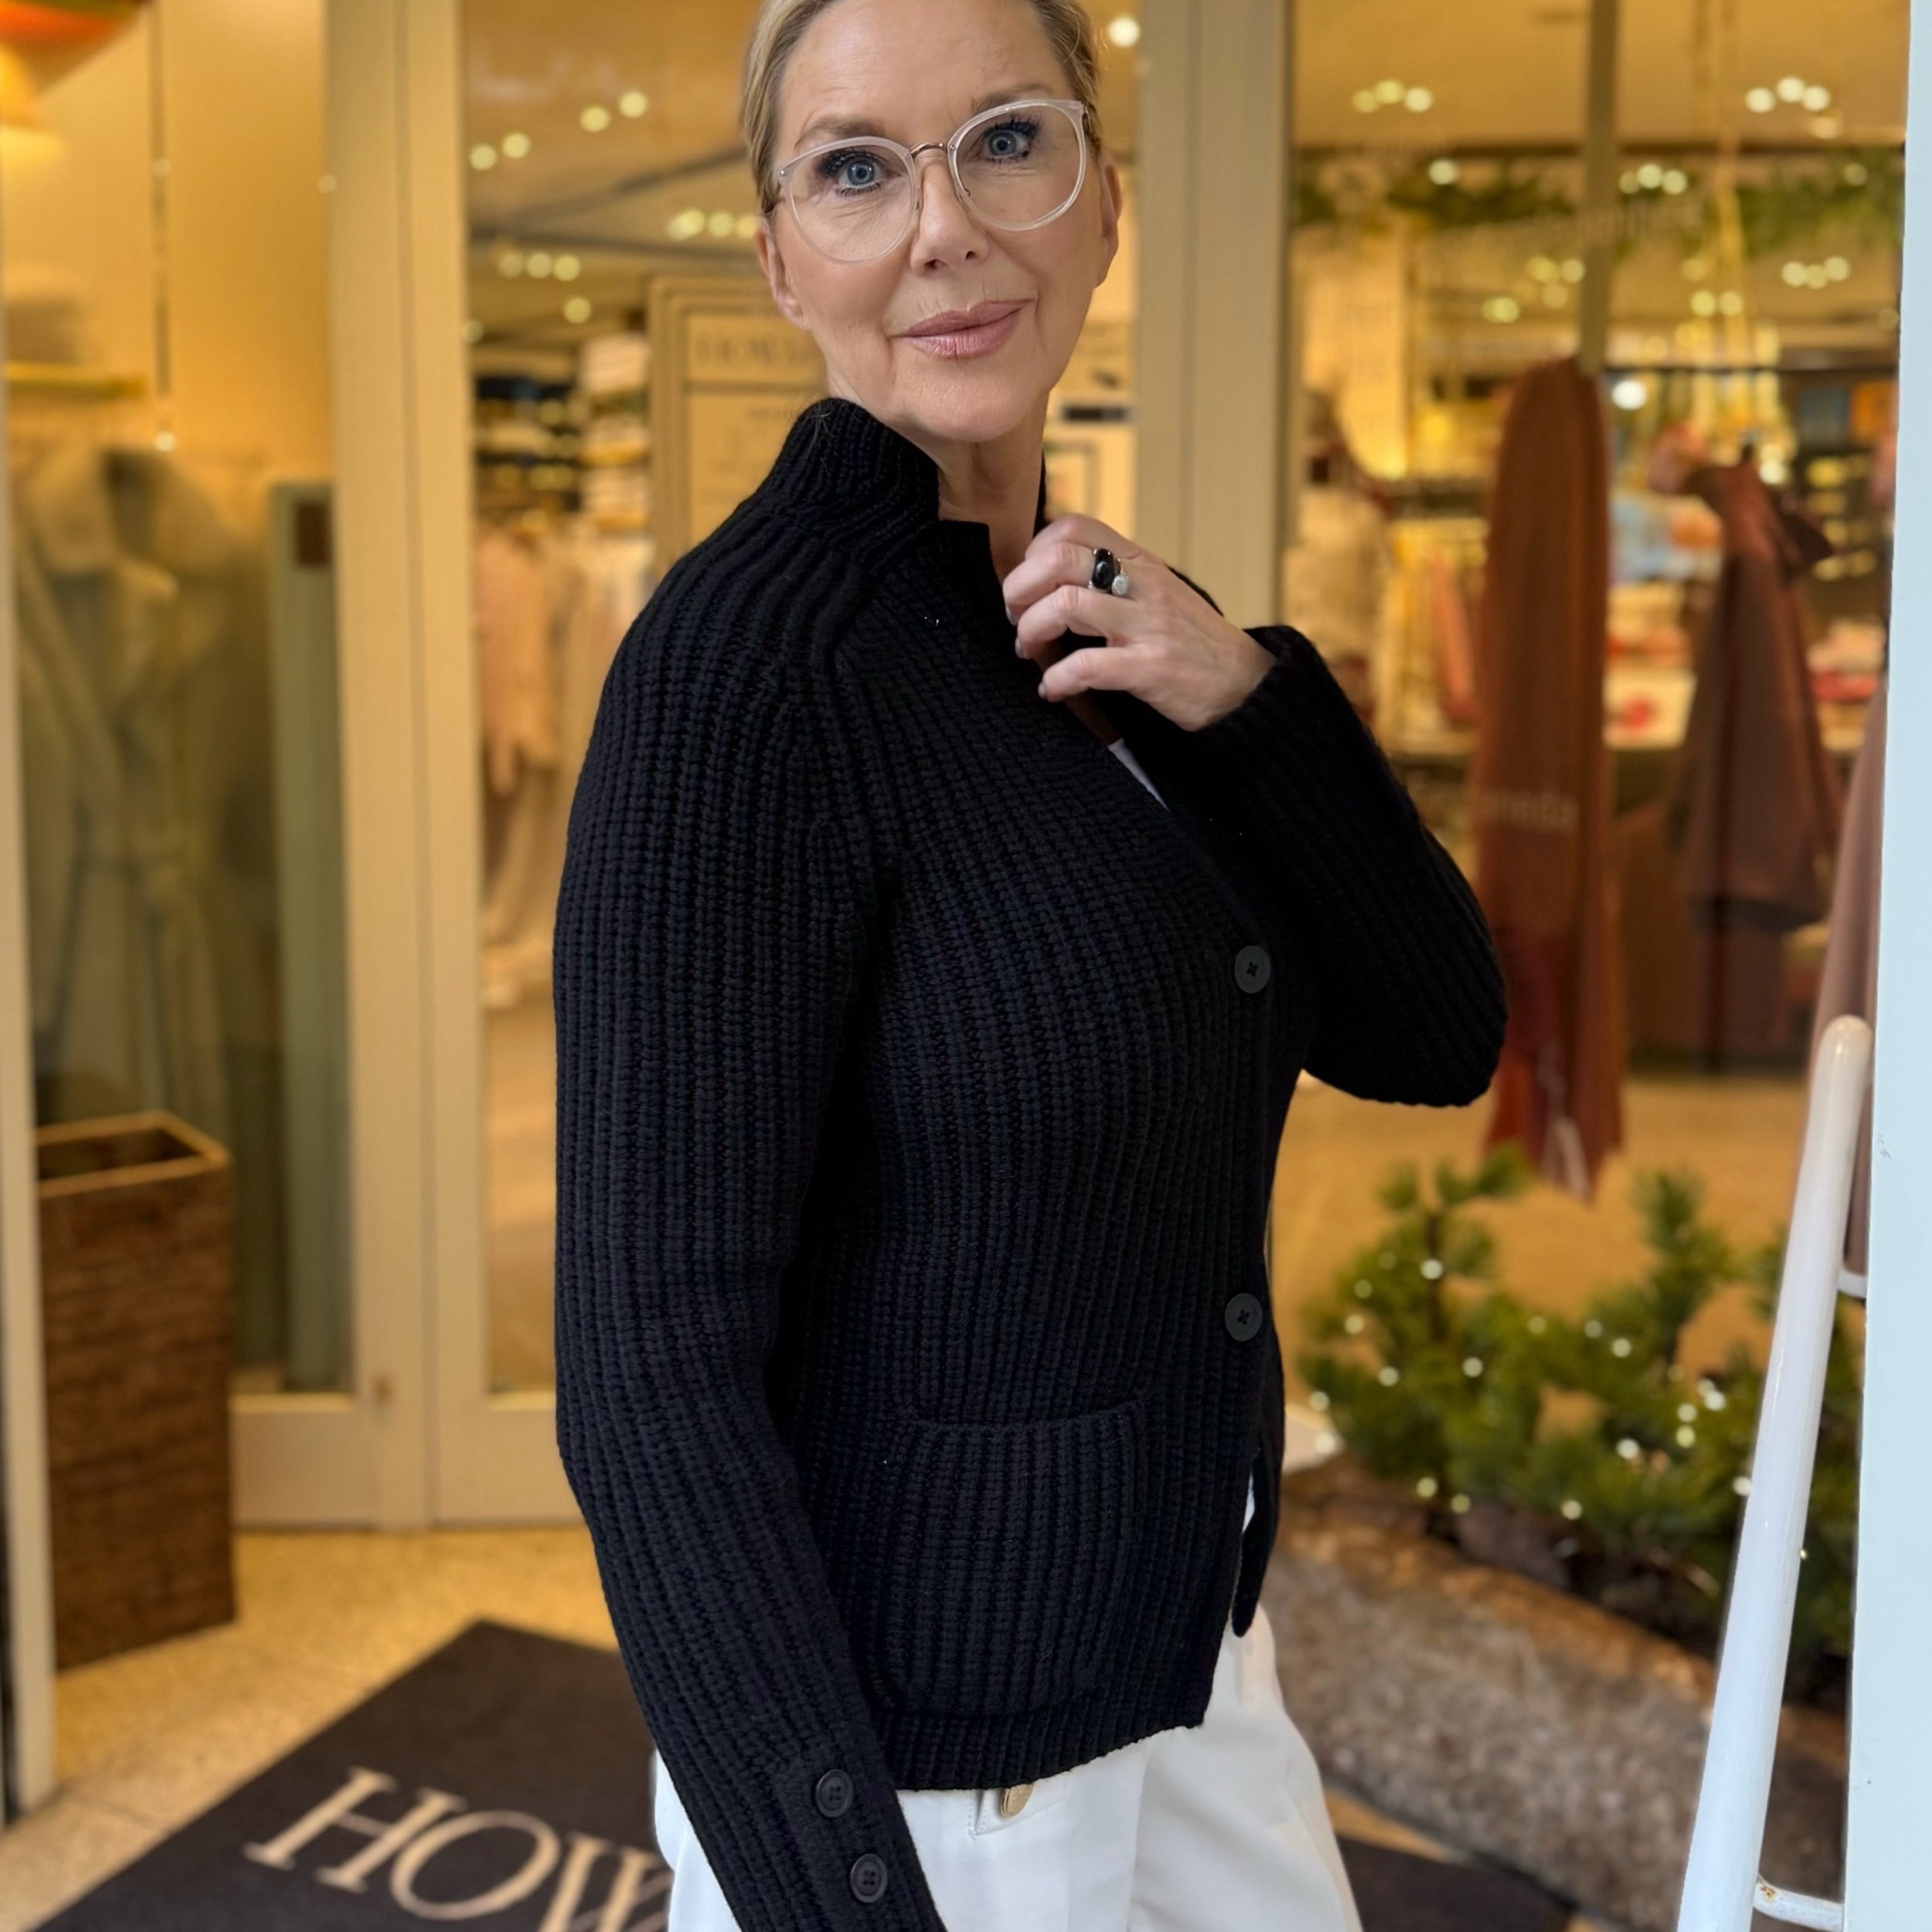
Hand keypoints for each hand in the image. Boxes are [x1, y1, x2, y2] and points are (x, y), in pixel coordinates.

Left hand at [1001, 514, 1276, 732]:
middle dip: (1020, 589)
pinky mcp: (1151, 666)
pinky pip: (1087, 666)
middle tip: (1017, 617)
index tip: (1028, 584)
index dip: (1035, 551)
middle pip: (1059, 558)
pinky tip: (1053, 690)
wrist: (1243, 684)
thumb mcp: (1155, 593)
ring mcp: (1148, 623)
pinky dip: (1057, 679)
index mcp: (1141, 561)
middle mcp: (1143, 583)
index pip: (1074, 527)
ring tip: (1030, 651)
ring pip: (1066, 605)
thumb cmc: (1189, 642)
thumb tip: (1049, 577)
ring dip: (1032, 630)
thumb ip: (1113, 578)